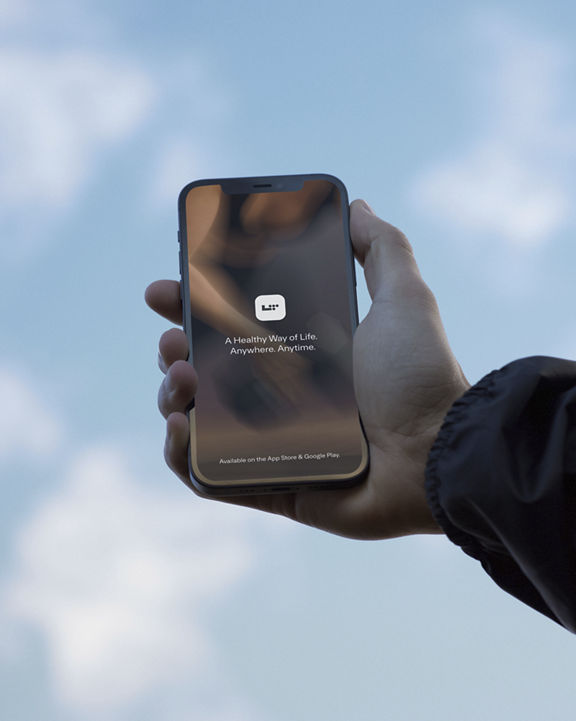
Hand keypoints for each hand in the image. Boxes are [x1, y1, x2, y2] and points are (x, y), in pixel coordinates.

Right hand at [145, 200, 469, 539]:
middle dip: (174, 349)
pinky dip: (181, 455)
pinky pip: (209, 476)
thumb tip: (358, 205)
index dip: (195, 306)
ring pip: (198, 419)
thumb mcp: (404, 297)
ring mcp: (271, 443)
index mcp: (302, 353)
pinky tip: (182, 427)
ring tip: (182, 378)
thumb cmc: (422, 375)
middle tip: (172, 337)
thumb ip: (382, 248)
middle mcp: (281, 396)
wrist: (439, 452)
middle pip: (205, 371)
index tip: (171, 287)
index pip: (233, 327)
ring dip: (171, 395)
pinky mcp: (270, 486)